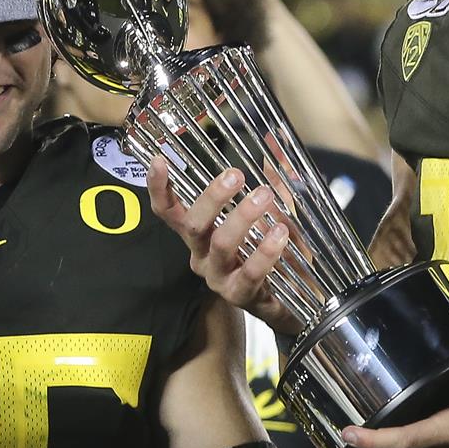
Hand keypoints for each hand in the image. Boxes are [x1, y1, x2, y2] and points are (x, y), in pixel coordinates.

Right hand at [147, 158, 305, 333]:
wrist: (290, 303)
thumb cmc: (270, 252)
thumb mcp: (270, 215)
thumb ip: (271, 182)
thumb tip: (275, 144)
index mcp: (200, 235)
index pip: (170, 212)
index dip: (159, 188)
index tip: (158, 160)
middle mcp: (201, 256)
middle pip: (194, 225)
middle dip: (213, 197)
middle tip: (236, 175)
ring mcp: (218, 278)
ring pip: (220, 246)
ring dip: (241, 218)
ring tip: (264, 197)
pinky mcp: (241, 296)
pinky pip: (249, 273)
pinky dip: (265, 251)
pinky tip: (281, 234)